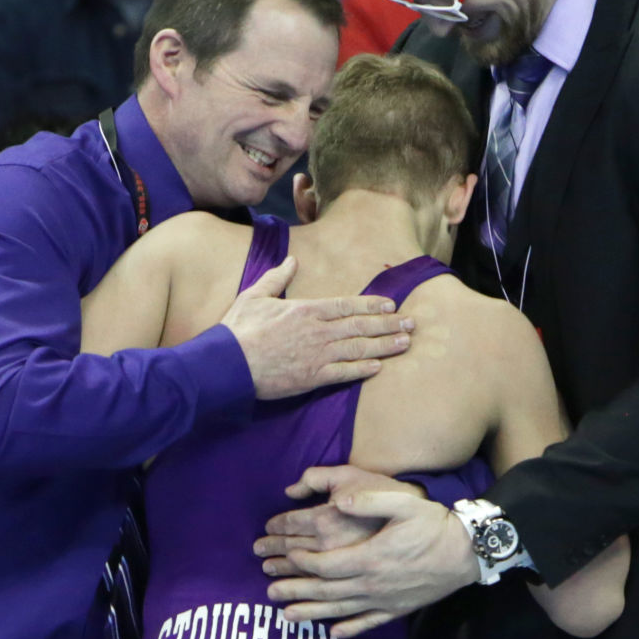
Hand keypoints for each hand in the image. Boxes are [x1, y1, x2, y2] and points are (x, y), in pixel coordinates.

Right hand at [222, 257, 412, 401]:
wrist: (227, 365)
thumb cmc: (238, 330)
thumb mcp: (256, 295)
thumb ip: (277, 278)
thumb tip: (292, 260)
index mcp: (306, 310)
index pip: (346, 305)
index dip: (371, 305)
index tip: (390, 304)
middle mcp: (317, 331)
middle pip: (360, 326)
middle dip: (388, 324)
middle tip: (411, 323)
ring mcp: (317, 356)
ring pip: (359, 349)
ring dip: (385, 345)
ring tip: (405, 342)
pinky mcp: (312, 378)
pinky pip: (344, 373)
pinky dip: (363, 369)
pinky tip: (379, 366)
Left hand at [258, 466, 479, 636]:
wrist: (467, 553)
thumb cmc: (434, 525)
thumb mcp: (404, 503)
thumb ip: (368, 500)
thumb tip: (336, 499)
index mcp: (369, 557)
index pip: (325, 564)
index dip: (302, 561)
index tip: (286, 556)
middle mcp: (372, 584)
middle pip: (325, 591)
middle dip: (295, 590)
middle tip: (269, 591)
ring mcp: (384, 600)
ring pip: (340, 611)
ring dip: (311, 614)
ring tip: (286, 616)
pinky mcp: (397, 609)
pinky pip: (368, 623)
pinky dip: (349, 630)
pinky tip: (333, 635)